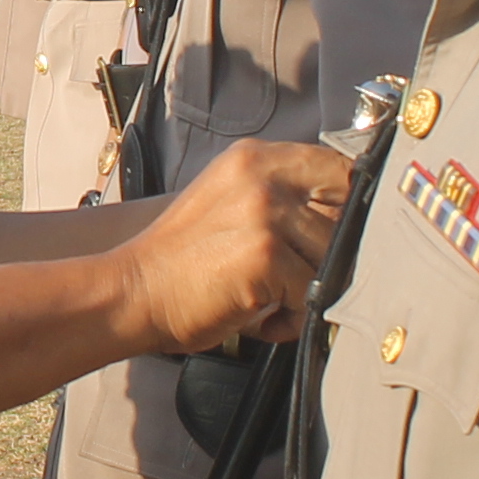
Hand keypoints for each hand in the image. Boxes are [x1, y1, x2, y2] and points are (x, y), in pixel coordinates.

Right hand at [119, 138, 343, 354]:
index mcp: (255, 158)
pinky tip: (260, 320)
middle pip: (344, 218)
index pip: (340, 169)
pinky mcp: (266, 255)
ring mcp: (265, 213)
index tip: (338, 240)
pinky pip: (312, 295)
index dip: (348, 210)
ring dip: (311, 292)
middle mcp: (263, 175)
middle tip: (294, 282)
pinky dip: (292, 319)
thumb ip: (282, 199)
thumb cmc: (181, 262)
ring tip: (272, 304)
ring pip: (332, 259)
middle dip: (330, 259)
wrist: (131, 292)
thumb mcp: (231, 204)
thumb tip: (347, 222)